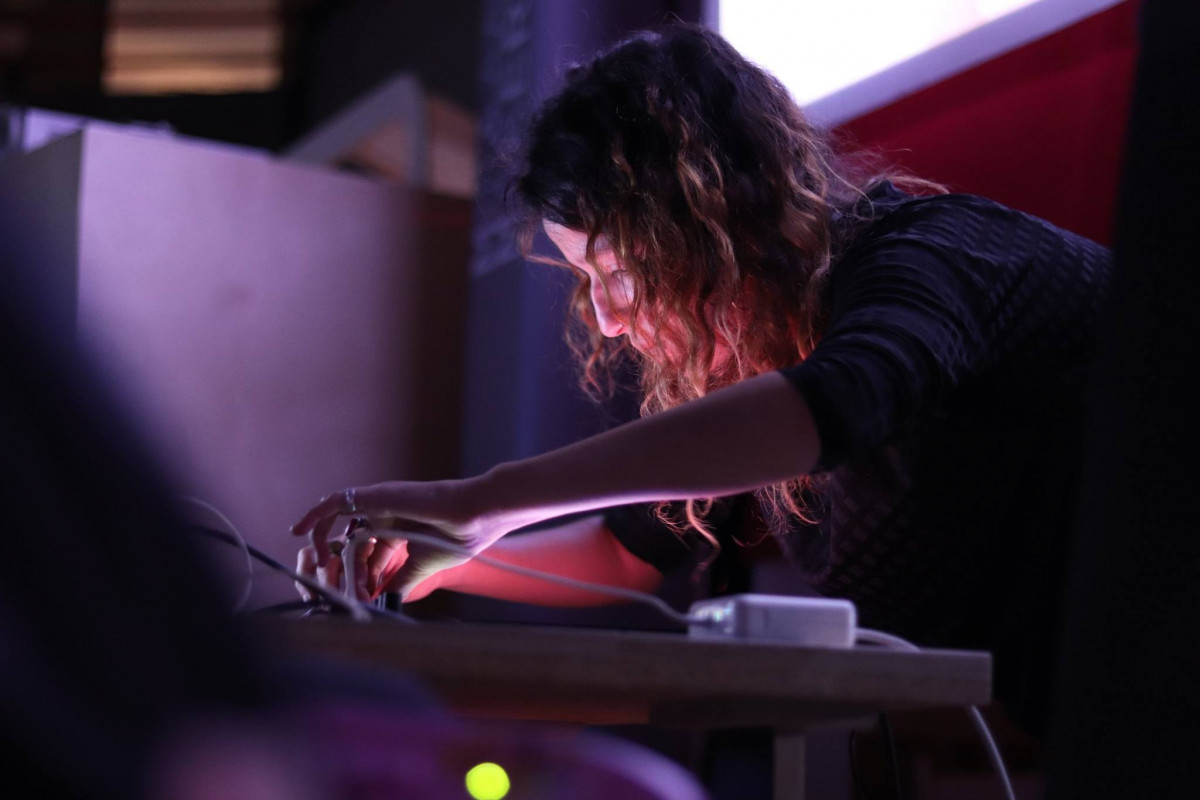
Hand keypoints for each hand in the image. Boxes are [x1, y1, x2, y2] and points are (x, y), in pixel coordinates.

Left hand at [290, 479, 499, 601]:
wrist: (471, 517)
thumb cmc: (455, 537)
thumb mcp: (421, 566)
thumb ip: (399, 580)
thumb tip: (383, 600)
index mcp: (398, 530)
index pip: (367, 554)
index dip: (360, 576)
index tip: (361, 596)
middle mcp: (385, 515)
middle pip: (350, 543)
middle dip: (346, 570)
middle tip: (349, 590)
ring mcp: (377, 504)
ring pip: (338, 524)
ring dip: (326, 549)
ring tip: (322, 570)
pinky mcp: (372, 497)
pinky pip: (333, 503)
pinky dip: (314, 515)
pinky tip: (300, 531)